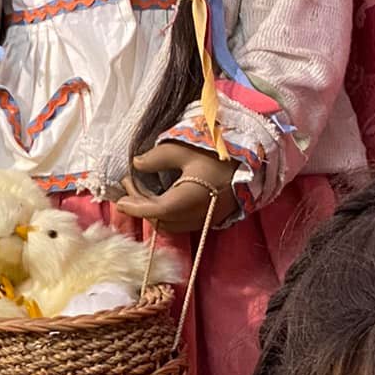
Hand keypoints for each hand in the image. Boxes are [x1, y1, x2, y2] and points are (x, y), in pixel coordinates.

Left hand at [117, 142, 236, 233]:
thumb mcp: (184, 149)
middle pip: (160, 221)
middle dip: (141, 207)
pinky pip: (182, 223)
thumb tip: (136, 164)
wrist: (255, 161)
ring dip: (153, 212)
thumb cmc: (219, 153)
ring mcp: (205, 220)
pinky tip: (161, 197)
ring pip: (171, 225)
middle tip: (130, 186)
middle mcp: (196, 215)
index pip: (154, 210)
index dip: (134, 206)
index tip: (119, 199)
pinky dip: (166, 214)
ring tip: (143, 191)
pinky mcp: (211, 219)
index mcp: (188, 200)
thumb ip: (157, 157)